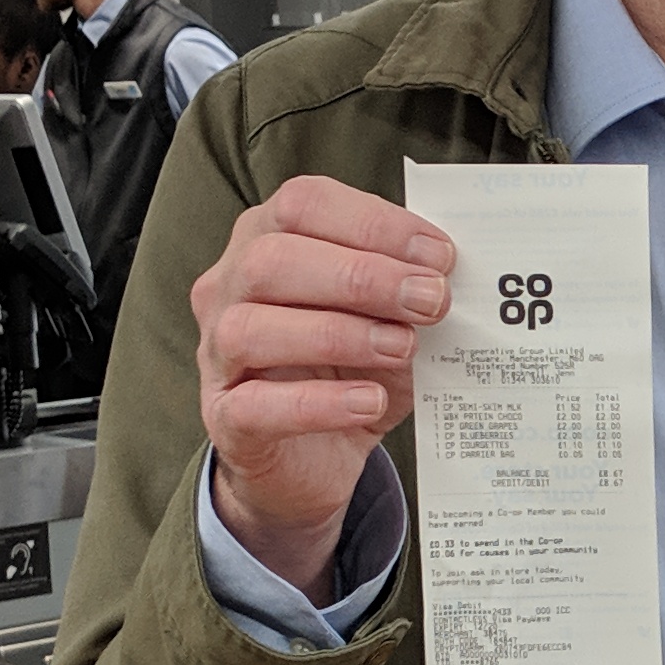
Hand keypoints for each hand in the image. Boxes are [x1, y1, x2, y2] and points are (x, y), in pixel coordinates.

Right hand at [193, 179, 453, 594]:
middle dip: (362, 277)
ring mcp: (217, 356)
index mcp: (266, 241)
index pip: (303, 205)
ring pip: (251, 329)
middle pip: (272, 260)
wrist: (314, 459)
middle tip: (430, 301)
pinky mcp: (225, 419)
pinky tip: (370, 402)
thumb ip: (406, 290)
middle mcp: (228, 289)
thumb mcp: (387, 321)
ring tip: (402, 348)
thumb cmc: (349, 372)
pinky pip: (256, 406)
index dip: (372, 224)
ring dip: (338, 335)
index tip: (438, 255)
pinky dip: (319, 404)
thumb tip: (447, 273)